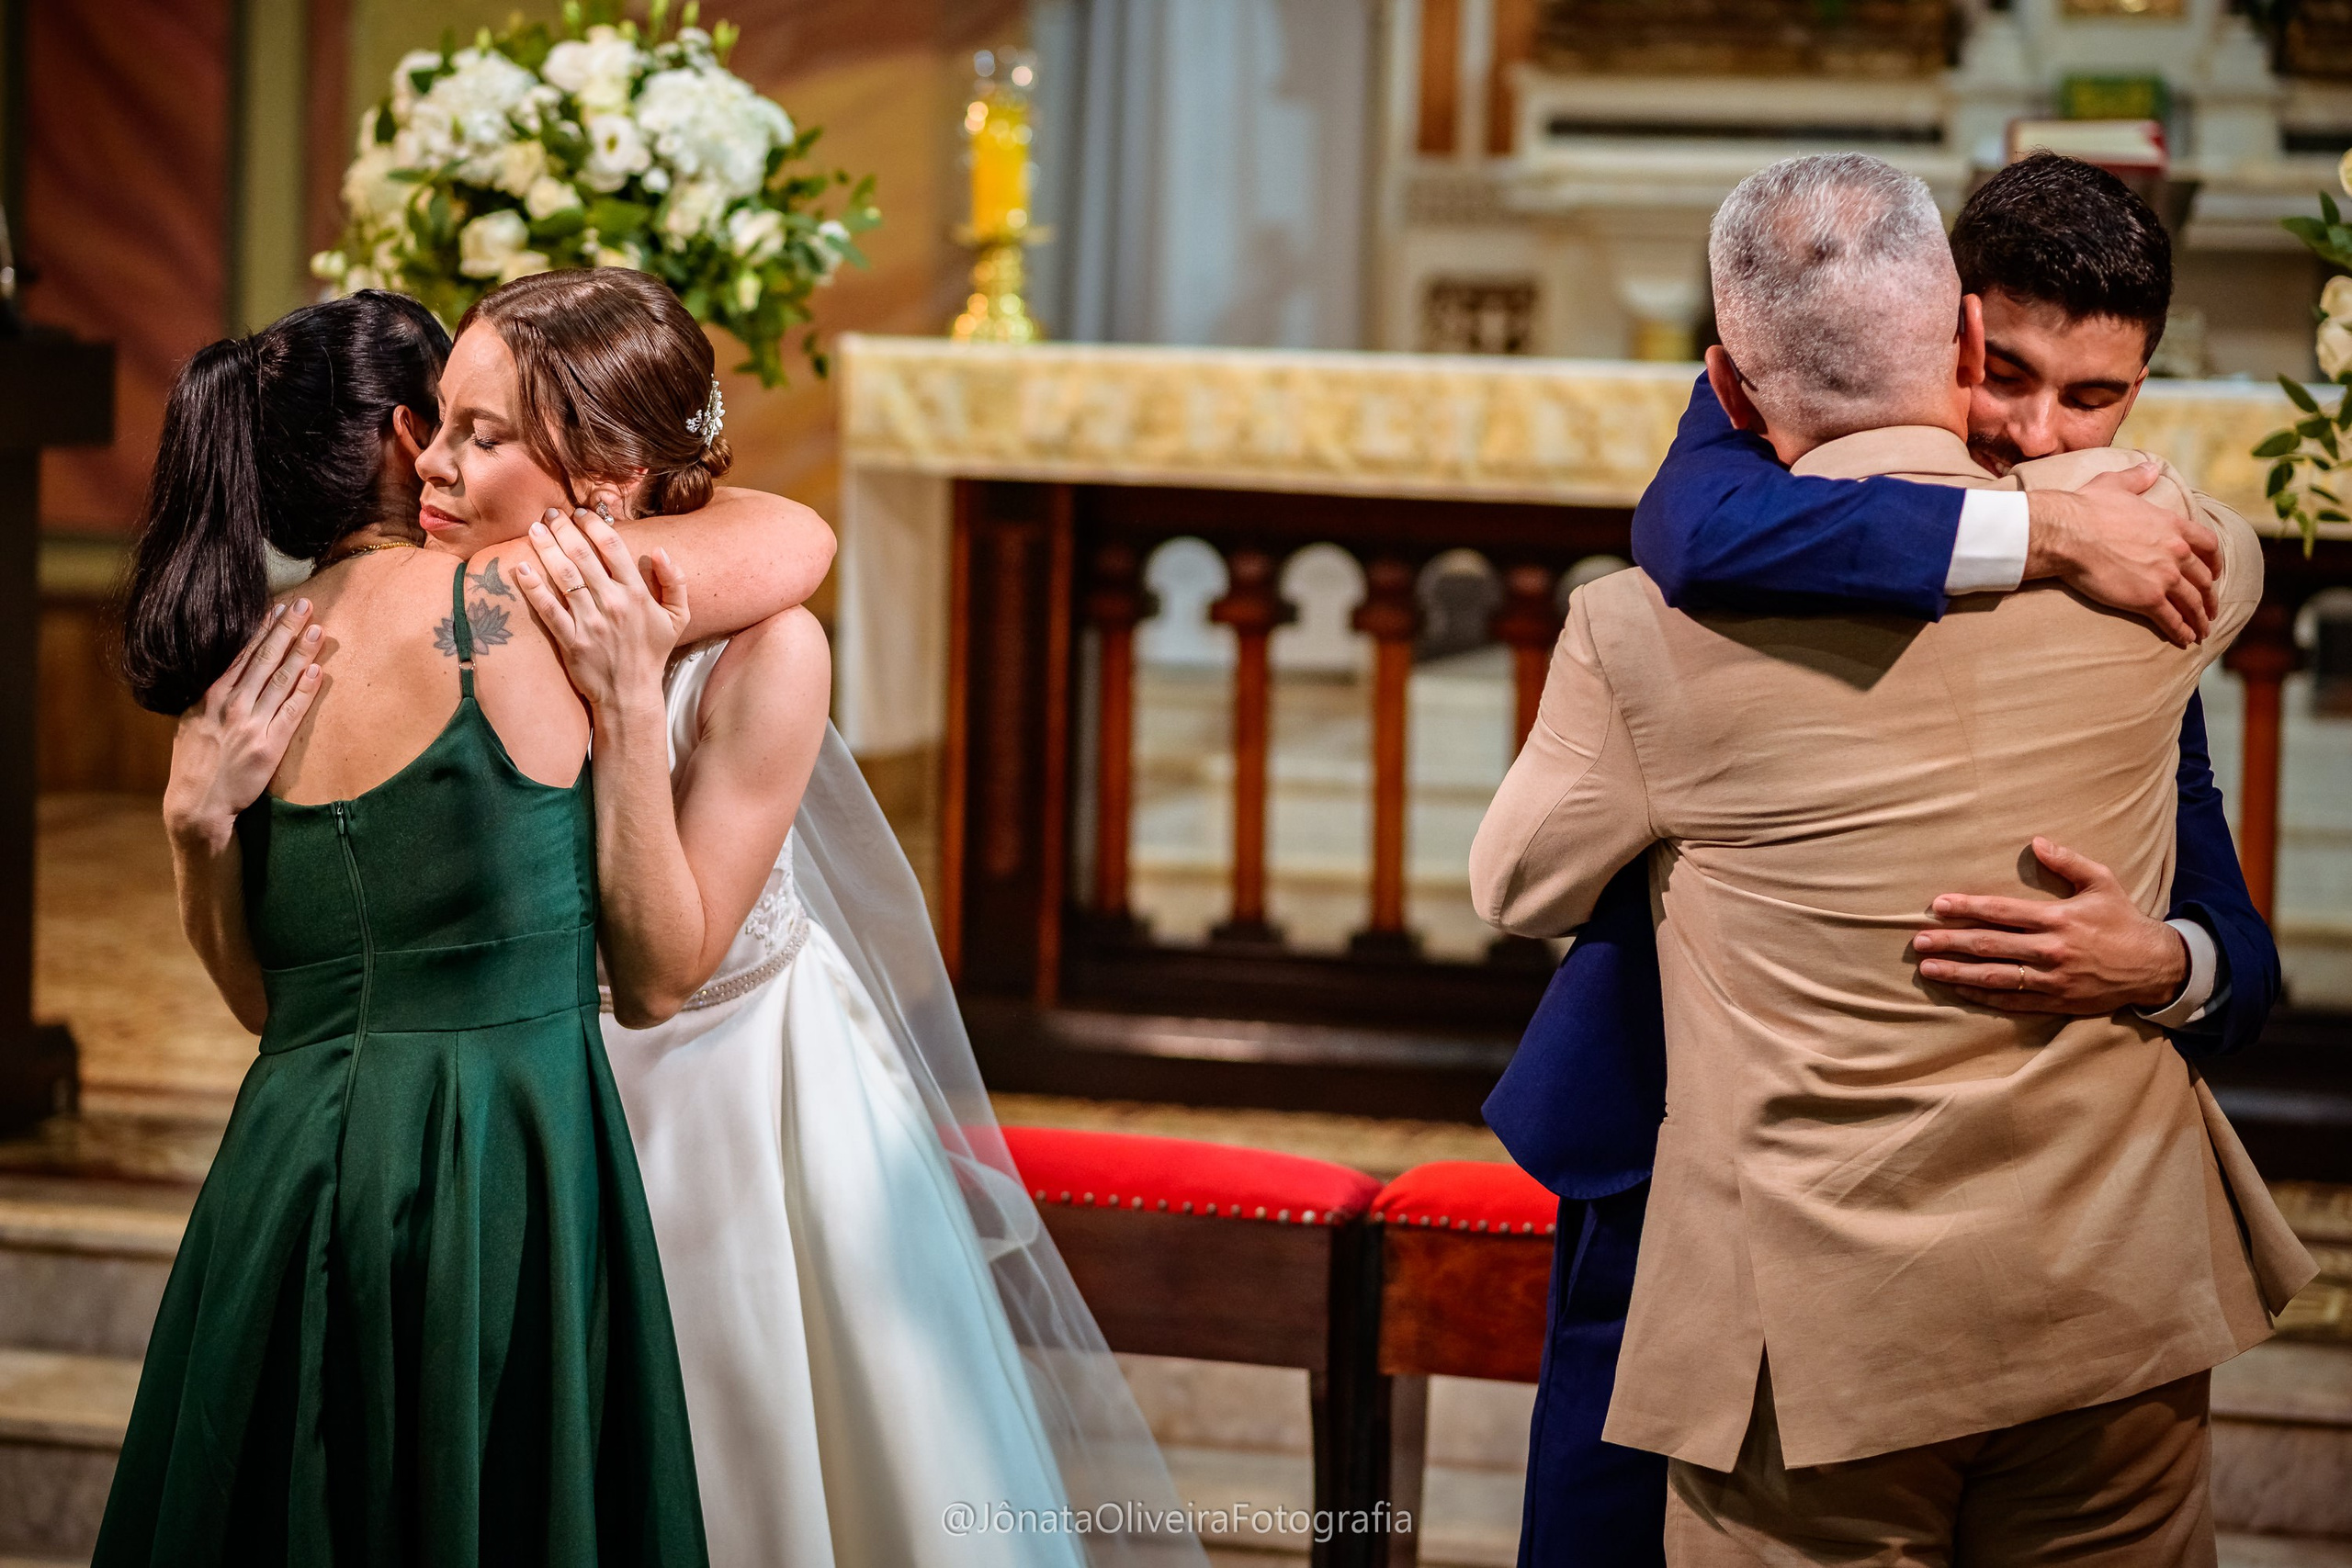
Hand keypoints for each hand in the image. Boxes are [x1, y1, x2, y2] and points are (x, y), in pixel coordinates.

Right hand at [163, 599, 324, 851]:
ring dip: (301, 653)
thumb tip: (226, 671)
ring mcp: (251, 725)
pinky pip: (291, 712)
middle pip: (264, 659)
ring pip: (281, 681)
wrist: (197, 804)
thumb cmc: (196, 762)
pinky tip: (317, 671)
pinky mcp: (269, 746)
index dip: (261, 629)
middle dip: (286, 630)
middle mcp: (231, 705)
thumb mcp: (192, 721)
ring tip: (318, 630)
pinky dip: (305, 690)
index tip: (277, 606)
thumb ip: (209, 696)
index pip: (241, 654)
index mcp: (210, 696)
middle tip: (304, 605)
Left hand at [513, 507, 687, 714]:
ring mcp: (590, 623)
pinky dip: (533, 588)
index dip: (595, 526)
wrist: (631, 694)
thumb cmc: (652, 653)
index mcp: (637, 594)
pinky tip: (521, 569)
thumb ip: (675, 582)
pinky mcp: (570, 640)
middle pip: (583, 556)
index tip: (582, 514)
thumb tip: (660, 551)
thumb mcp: (677, 618)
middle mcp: (613, 604)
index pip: (613, 549)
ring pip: (564, 577)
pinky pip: (548, 609)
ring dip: (547, 549)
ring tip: (534, 529)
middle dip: (564, 530)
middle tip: (551, 514)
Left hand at [1911, 837, 2187, 1013]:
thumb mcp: (2102, 883)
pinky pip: (2013, 1001)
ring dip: (1958, 973)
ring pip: (1995, 976)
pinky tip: (1960, 990)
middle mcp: (2051, 950)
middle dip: (1950, 942)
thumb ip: (2068, 861)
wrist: (2155, 967)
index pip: (2001, 912)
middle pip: (1989, 946)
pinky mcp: (2057, 1000)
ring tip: (1928, 969)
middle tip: (1918, 941)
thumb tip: (2037, 841)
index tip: (1937, 906)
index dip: (1966, 908)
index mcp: (2058, 919)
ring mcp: (2052, 978)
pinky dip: (1984, 996)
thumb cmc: (2123, 920)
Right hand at [2024, 465, 2219, 647]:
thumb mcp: (2115, 484)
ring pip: (2192, 602)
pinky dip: (2181, 631)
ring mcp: (2164, 577)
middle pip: (2203, 579)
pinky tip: (2185, 640)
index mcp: (2172, 525)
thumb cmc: (2086, 507)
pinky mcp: (2147, 599)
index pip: (2208, 544)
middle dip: (2209, 596)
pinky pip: (2172, 619)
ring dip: (2200, 618)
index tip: (2215, 573)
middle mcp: (2176, 552)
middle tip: (2211, 608)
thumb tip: (2151, 466)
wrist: (2067, 533)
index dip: (2215, 561)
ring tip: (2202, 631)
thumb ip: (2137, 477)